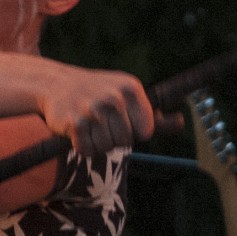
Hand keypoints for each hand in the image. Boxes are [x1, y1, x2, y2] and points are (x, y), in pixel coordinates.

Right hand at [35, 64, 155, 156]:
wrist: (56, 84)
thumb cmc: (98, 92)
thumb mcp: (127, 95)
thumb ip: (154, 114)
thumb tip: (181, 122)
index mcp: (131, 88)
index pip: (146, 131)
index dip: (133, 131)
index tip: (121, 121)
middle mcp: (114, 98)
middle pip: (126, 142)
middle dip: (113, 138)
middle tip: (101, 123)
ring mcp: (94, 110)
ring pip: (106, 148)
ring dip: (97, 143)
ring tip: (89, 125)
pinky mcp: (75, 124)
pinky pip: (87, 151)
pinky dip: (82, 146)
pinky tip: (77, 131)